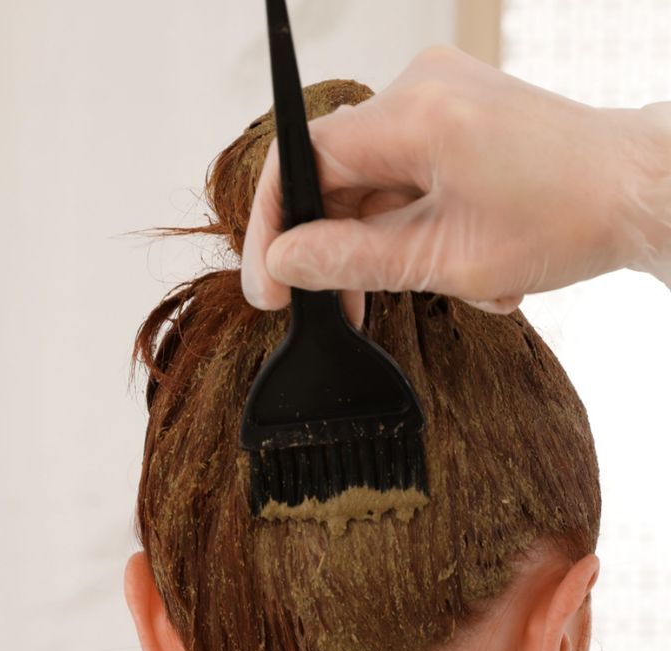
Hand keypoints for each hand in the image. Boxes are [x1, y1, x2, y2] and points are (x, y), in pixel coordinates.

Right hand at [242, 46, 670, 318]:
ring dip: (386, 246)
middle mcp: (422, 89)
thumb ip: (355, 260)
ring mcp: (443, 98)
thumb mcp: (447, 259)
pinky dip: (416, 225)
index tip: (268, 283)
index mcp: (415, 114)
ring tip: (424, 291)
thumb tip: (287, 262)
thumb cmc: (568, 218)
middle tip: (337, 309)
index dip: (274, 227)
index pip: (304, 161)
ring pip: (374, 181)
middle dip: (336, 248)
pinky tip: (454, 262)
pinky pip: (408, 174)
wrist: (638, 192)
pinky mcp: (460, 116)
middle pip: (337, 173)